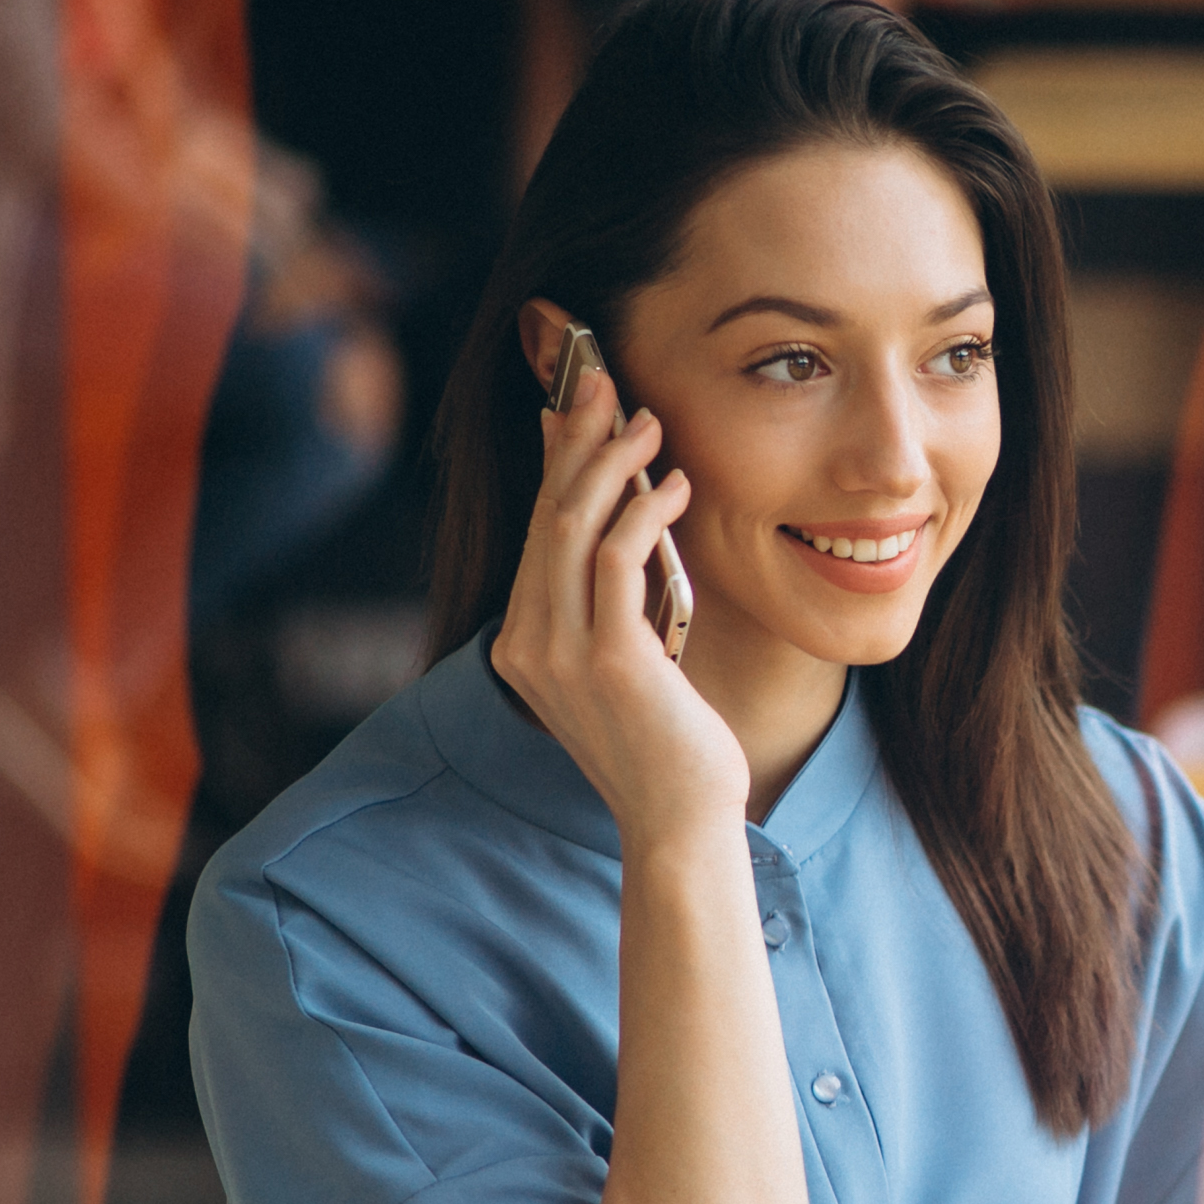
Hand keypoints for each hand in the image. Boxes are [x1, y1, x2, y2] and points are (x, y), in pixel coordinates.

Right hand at [488, 363, 741, 844]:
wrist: (682, 822)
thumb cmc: (668, 744)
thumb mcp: (629, 659)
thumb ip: (611, 600)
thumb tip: (618, 525)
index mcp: (522, 643)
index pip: (536, 532)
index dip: (554, 463)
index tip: (572, 407)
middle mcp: (527, 643)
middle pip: (547, 517)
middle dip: (575, 441)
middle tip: (604, 382)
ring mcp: (561, 652)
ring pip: (573, 527)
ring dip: (611, 462)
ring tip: (647, 419)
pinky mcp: (610, 657)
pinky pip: (619, 559)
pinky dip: (645, 510)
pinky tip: (676, 486)